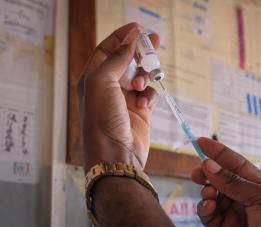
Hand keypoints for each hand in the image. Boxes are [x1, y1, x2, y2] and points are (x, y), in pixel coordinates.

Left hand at [77, 23, 159, 170]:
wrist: (115, 153)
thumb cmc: (101, 118)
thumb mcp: (103, 81)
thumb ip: (118, 57)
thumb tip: (132, 37)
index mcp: (93, 77)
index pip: (107, 49)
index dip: (122, 37)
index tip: (138, 27)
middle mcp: (108, 86)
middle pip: (127, 60)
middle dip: (140, 50)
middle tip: (155, 40)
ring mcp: (125, 98)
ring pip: (141, 75)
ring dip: (144, 76)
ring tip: (140, 85)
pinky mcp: (140, 110)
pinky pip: (149, 93)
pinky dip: (149, 95)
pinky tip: (143, 104)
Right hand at [191, 138, 260, 226]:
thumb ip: (235, 182)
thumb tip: (209, 164)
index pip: (236, 164)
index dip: (219, 152)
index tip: (200, 141)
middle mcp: (247, 198)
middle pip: (221, 179)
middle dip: (207, 173)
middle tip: (196, 172)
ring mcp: (235, 214)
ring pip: (213, 196)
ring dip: (207, 191)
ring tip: (208, 193)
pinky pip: (209, 214)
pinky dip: (205, 208)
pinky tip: (209, 206)